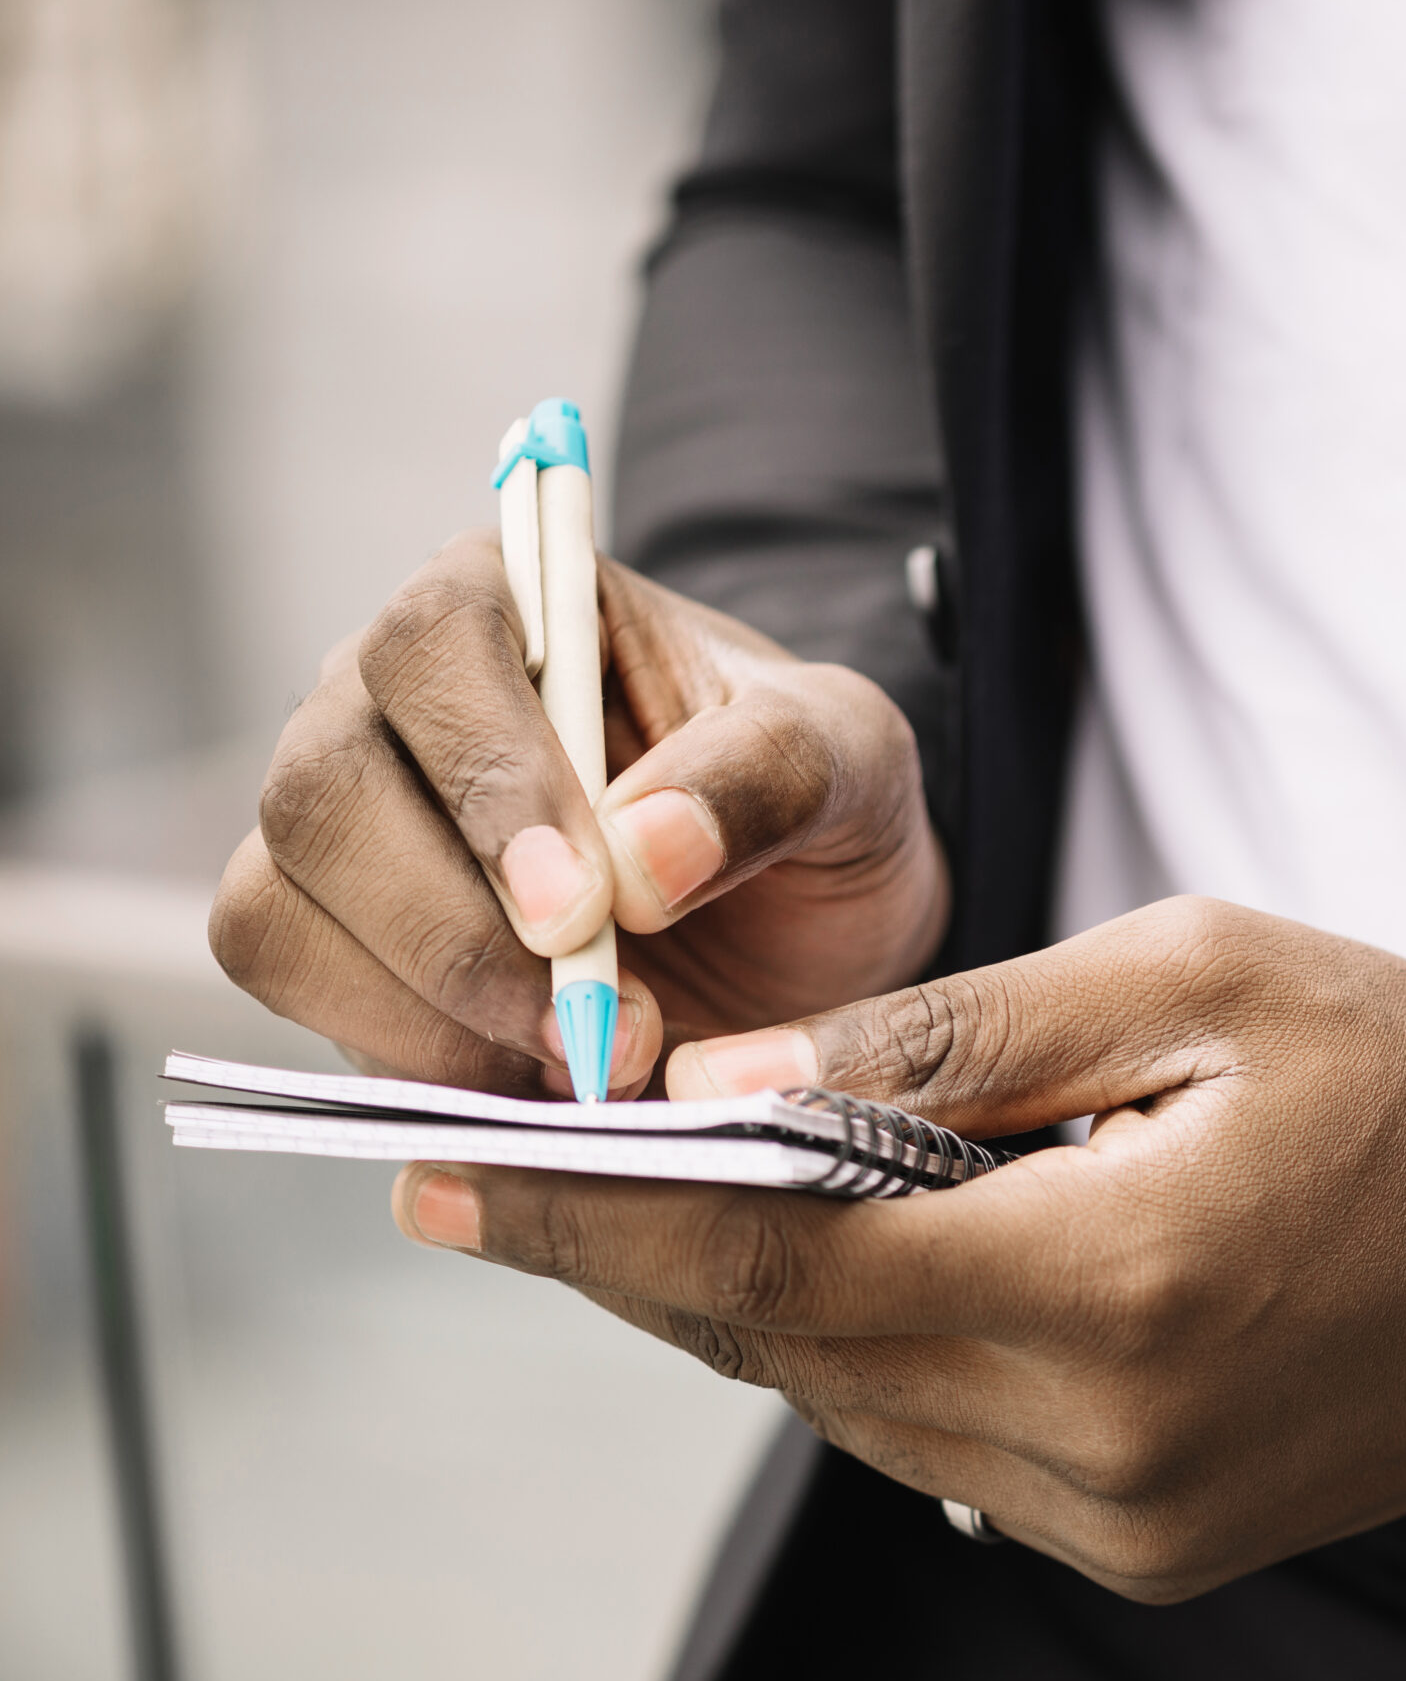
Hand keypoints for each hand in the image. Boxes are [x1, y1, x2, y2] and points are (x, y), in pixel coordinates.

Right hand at [210, 531, 947, 1096]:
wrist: (800, 916)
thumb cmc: (811, 798)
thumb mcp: (849, 760)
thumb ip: (765, 779)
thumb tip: (638, 859)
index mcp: (511, 599)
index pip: (434, 644)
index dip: (489, 779)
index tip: (583, 910)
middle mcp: (388, 699)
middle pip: (324, 791)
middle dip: (453, 932)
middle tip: (592, 1027)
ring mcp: (340, 824)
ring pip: (282, 908)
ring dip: (427, 1013)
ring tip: (588, 1061)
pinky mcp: (329, 940)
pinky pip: (298, 996)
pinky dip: (407, 1059)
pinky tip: (534, 1081)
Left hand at [390, 899, 1405, 1599]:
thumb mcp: (1192, 974)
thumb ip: (951, 1032)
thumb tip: (733, 1086)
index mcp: (1119, 1281)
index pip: (781, 1265)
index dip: (593, 1220)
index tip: (443, 1176)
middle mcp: (1110, 1440)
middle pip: (792, 1356)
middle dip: (633, 1263)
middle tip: (482, 1187)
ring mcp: (1135, 1513)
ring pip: (856, 1409)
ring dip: (748, 1309)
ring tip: (647, 1205)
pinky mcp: (1158, 1536)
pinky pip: (946, 1446)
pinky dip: (865, 1354)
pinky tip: (833, 1265)